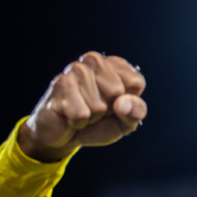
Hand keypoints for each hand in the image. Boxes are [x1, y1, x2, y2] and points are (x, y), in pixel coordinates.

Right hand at [18, 51, 147, 161]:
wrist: (63, 136)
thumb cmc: (97, 124)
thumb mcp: (125, 122)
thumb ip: (135, 111)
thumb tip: (123, 103)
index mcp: (115, 64)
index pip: (136, 83)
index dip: (127, 102)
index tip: (114, 105)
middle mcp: (94, 60)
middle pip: (117, 91)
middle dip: (108, 110)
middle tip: (94, 110)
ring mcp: (76, 69)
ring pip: (99, 104)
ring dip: (92, 117)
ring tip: (82, 111)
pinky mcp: (60, 83)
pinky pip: (81, 114)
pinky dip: (78, 122)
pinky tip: (69, 114)